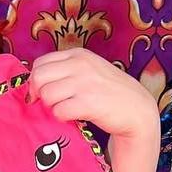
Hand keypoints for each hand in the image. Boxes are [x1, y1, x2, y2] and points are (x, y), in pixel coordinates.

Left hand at [25, 47, 158, 140]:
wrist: (137, 110)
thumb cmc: (109, 92)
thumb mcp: (89, 71)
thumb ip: (65, 71)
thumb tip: (34, 83)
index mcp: (79, 55)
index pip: (40, 63)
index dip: (35, 80)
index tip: (41, 93)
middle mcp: (81, 65)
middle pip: (39, 77)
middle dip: (39, 93)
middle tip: (51, 103)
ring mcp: (85, 83)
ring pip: (46, 95)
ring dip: (52, 106)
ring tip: (66, 108)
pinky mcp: (88, 103)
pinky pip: (58, 111)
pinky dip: (62, 117)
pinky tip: (74, 116)